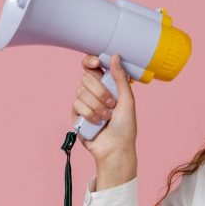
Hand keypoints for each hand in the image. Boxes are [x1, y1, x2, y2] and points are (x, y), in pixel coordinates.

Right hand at [71, 54, 137, 188]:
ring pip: (81, 91)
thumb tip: (115, 56)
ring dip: (96, 106)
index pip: (92, 66)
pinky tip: (97, 122)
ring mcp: (84, 103)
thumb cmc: (126, 127)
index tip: (96, 63)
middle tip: (111, 103)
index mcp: (107, 85)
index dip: (91, 61)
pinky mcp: (77, 115)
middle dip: (100, 91)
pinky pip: (76, 104)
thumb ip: (120, 78)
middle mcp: (94, 92)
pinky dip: (89, 114)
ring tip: (106, 117)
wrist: (116, 148)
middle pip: (86, 77)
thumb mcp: (128, 100)